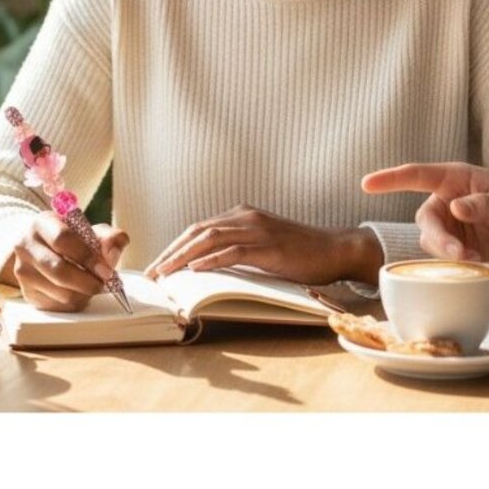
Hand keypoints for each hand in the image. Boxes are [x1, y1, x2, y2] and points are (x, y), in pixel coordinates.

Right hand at [12, 214, 128, 311]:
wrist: (42, 250)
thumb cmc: (70, 240)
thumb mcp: (89, 230)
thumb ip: (108, 236)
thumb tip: (112, 252)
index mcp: (42, 224)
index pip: (63, 239)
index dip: (87, 256)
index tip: (106, 269)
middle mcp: (26, 247)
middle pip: (59, 271)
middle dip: (88, 281)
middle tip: (104, 282)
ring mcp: (23, 272)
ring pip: (61, 293)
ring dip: (84, 293)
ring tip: (92, 284)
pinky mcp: (28, 294)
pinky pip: (59, 306)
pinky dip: (76, 302)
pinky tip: (80, 291)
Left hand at [144, 205, 381, 285]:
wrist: (335, 249)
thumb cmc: (301, 253)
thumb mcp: (263, 246)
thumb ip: (238, 249)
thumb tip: (208, 267)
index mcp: (242, 215)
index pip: (199, 228)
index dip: (175, 246)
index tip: (158, 264)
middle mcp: (246, 217)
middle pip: (198, 231)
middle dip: (171, 252)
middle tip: (153, 271)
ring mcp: (258, 229)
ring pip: (210, 239)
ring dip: (183, 256)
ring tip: (166, 273)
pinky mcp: (269, 246)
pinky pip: (234, 251)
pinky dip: (212, 260)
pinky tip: (196, 270)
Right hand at [361, 161, 488, 262]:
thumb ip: (482, 204)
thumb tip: (456, 208)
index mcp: (453, 179)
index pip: (415, 175)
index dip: (390, 179)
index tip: (366, 184)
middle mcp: (444, 200)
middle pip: (425, 219)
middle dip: (438, 237)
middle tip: (459, 253)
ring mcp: (448, 224)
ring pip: (431, 240)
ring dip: (447, 252)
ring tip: (474, 257)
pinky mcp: (454, 244)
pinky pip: (442, 255)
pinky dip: (455, 262)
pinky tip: (476, 261)